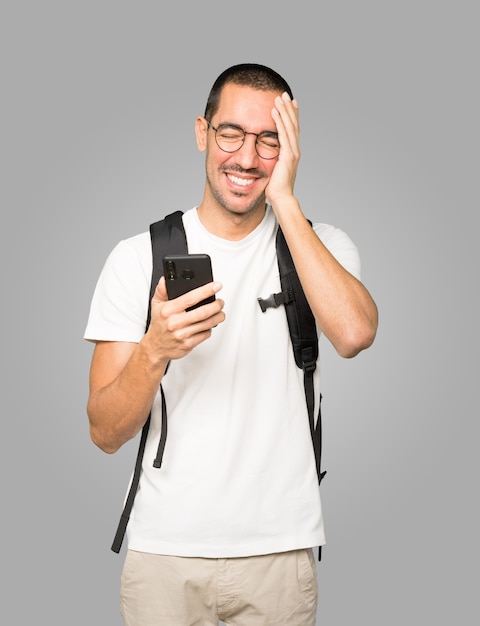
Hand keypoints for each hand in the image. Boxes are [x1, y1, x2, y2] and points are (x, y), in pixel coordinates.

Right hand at [147, 277, 224, 361]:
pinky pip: (205, 334)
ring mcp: (182, 334)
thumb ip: (162, 290)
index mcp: (168, 310)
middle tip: (220, 302)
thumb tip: (166, 279)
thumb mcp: (156, 304)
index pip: (190, 298)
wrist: (156, 347)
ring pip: (207, 324)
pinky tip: (209, 324)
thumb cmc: (159, 324)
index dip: (206, 291)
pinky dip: (210, 328)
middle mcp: (175, 322)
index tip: (216, 286)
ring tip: (220, 312)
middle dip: (216, 305)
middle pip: (202, 312)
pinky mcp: (188, 344)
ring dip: (218, 317)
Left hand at [265, 92, 299, 206]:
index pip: (292, 130)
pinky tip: (274, 112)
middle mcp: (294, 150)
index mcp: (292, 153)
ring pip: (289, 126)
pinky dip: (279, 122)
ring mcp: (293, 152)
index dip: (291, 116)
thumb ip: (272, 161)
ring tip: (279, 98)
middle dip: (289, 108)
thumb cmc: (276, 189)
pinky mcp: (288, 156)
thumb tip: (263, 157)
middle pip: (293, 124)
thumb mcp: (273, 170)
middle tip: (285, 94)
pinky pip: (283, 135)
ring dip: (284, 111)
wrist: (281, 199)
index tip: (290, 103)